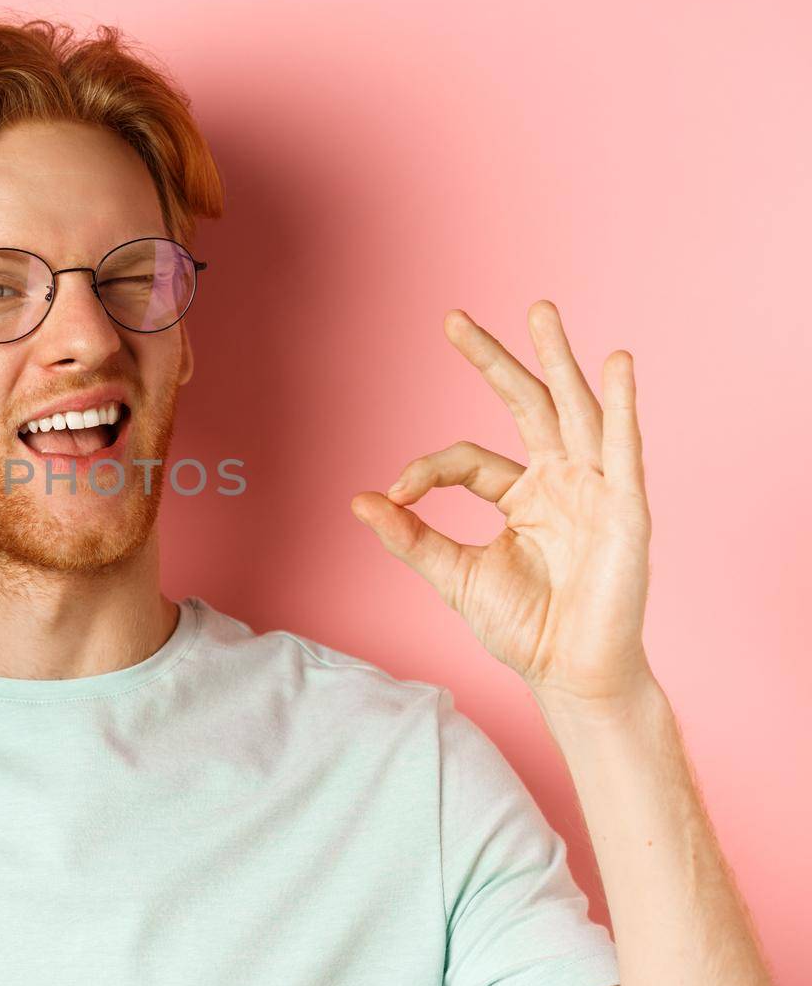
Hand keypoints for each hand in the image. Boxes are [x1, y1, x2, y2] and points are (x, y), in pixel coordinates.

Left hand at [349, 300, 653, 705]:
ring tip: (540, 311)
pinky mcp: (625, 508)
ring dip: (558, 361)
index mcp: (522, 496)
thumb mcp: (455, 576)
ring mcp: (594, 489)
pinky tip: (616, 364)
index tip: (396, 492)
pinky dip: (621, 406)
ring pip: (573, 411)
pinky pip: (623, 448)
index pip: (468, 459)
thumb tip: (359, 500)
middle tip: (454, 319)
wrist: (571, 674)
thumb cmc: (525, 627)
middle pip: (526, 406)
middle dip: (494, 362)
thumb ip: (411, 538)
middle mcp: (560, 482)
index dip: (428, 470)